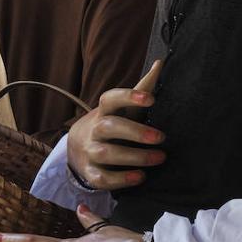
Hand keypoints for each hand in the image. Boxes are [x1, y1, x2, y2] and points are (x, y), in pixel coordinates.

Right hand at [66, 61, 164, 189]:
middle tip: (161, 137)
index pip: (111, 98)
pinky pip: (103, 178)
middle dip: (135, 132)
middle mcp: (95, 129)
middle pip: (109, 127)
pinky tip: (140, 177)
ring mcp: (91, 151)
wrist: (80, 146)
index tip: (152, 99)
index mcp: (104, 110)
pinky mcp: (91, 173)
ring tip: (160, 158)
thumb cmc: (113, 122)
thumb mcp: (124, 106)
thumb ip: (143, 87)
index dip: (129, 97)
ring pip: (107, 154)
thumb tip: (160, 62)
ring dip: (134, 157)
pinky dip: (121, 179)